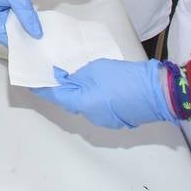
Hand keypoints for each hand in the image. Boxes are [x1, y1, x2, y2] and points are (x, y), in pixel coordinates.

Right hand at [0, 0, 41, 44]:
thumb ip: (27, 16)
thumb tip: (36, 33)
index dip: (14, 39)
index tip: (29, 43)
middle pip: (3, 31)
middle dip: (18, 34)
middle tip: (34, 38)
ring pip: (9, 26)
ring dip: (20, 27)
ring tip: (34, 31)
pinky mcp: (2, 7)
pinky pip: (11, 19)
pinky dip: (20, 21)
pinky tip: (30, 23)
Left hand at [31, 58, 179, 128]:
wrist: (157, 92)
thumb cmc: (124, 78)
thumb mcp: (96, 69)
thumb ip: (76, 75)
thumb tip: (64, 79)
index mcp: (82, 104)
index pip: (55, 96)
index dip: (43, 89)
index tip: (32, 82)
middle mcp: (90, 116)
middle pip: (70, 102)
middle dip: (64, 90)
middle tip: (58, 75)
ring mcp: (105, 121)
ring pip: (86, 105)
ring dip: (81, 94)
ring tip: (82, 78)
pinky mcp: (118, 120)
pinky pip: (99, 108)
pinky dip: (95, 98)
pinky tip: (100, 87)